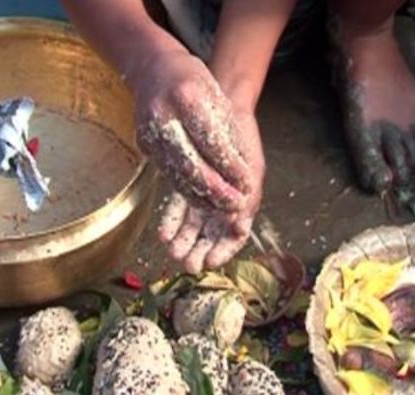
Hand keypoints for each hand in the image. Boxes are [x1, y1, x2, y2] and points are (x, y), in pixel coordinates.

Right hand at [133, 50, 254, 212]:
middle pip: (191, 164)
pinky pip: (168, 173)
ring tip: (222, 207)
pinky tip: (204, 198)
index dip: (231, 168)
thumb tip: (240, 170)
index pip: (212, 142)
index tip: (247, 183)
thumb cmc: (191, 78)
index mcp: (187, 97)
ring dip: (201, 195)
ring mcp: (150, 132)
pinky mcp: (144, 145)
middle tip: (235, 204)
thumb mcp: (215, 93)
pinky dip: (188, 188)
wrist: (152, 68)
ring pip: (177, 174)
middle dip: (216, 189)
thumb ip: (226, 130)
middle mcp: (164, 116)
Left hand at [158, 110, 264, 272]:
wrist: (224, 110)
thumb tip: (239, 226)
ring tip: (172, 251)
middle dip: (198, 251)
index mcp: (244, 204)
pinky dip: (173, 221)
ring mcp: (205, 196)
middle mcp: (224, 204)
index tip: (209, 260)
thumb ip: (246, 198)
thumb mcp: (250, 169)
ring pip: (194, 226)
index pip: (234, 237)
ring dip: (184, 240)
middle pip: (211, 236)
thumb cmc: (243, 140)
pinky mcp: (188, 185)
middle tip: (186, 264)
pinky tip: (163, 233)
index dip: (223, 251)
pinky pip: (180, 208)